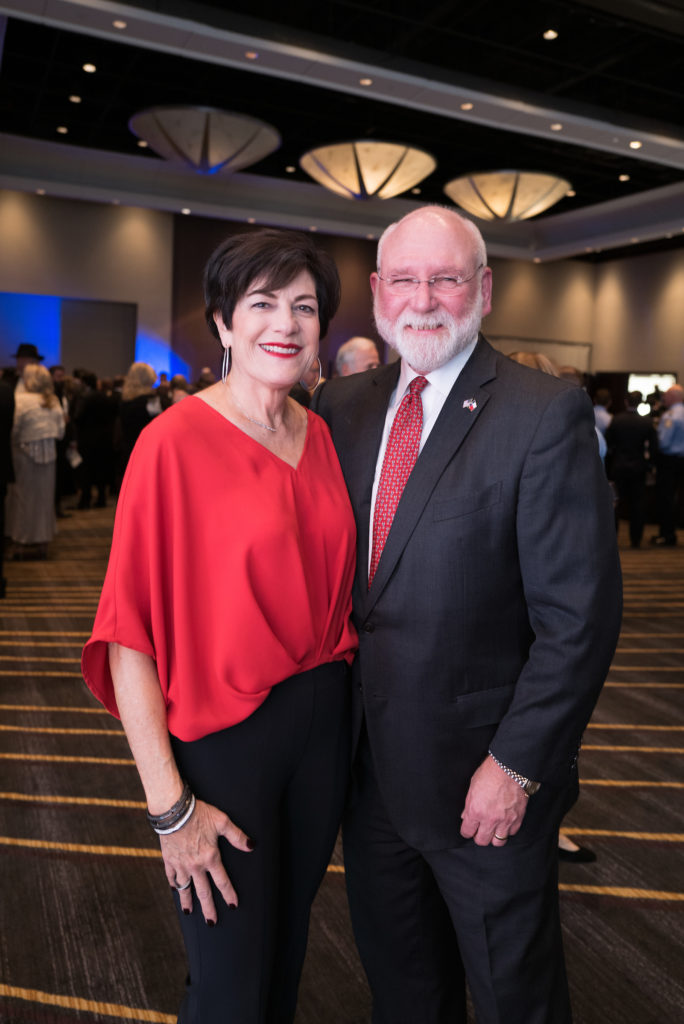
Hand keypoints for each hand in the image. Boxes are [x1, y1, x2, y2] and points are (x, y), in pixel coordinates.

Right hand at [160, 798, 253, 923]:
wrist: (173, 811)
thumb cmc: (199, 814)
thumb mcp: (221, 821)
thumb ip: (237, 835)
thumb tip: (252, 845)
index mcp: (210, 857)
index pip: (222, 881)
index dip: (228, 894)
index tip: (233, 906)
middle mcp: (195, 865)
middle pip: (203, 892)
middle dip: (208, 908)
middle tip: (212, 923)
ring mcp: (180, 864)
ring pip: (185, 888)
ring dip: (188, 901)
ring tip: (189, 912)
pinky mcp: (168, 860)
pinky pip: (172, 877)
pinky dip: (174, 885)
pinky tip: (176, 889)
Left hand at [460, 755, 528, 846]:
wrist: (510, 767)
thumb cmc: (490, 773)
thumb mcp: (472, 787)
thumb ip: (469, 805)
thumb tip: (466, 816)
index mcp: (476, 811)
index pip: (467, 832)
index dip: (466, 831)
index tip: (468, 829)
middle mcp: (490, 819)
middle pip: (482, 841)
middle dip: (479, 837)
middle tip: (480, 830)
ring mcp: (505, 820)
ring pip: (498, 842)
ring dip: (494, 837)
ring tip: (493, 829)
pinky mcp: (518, 818)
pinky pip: (512, 833)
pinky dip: (508, 830)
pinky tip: (505, 823)